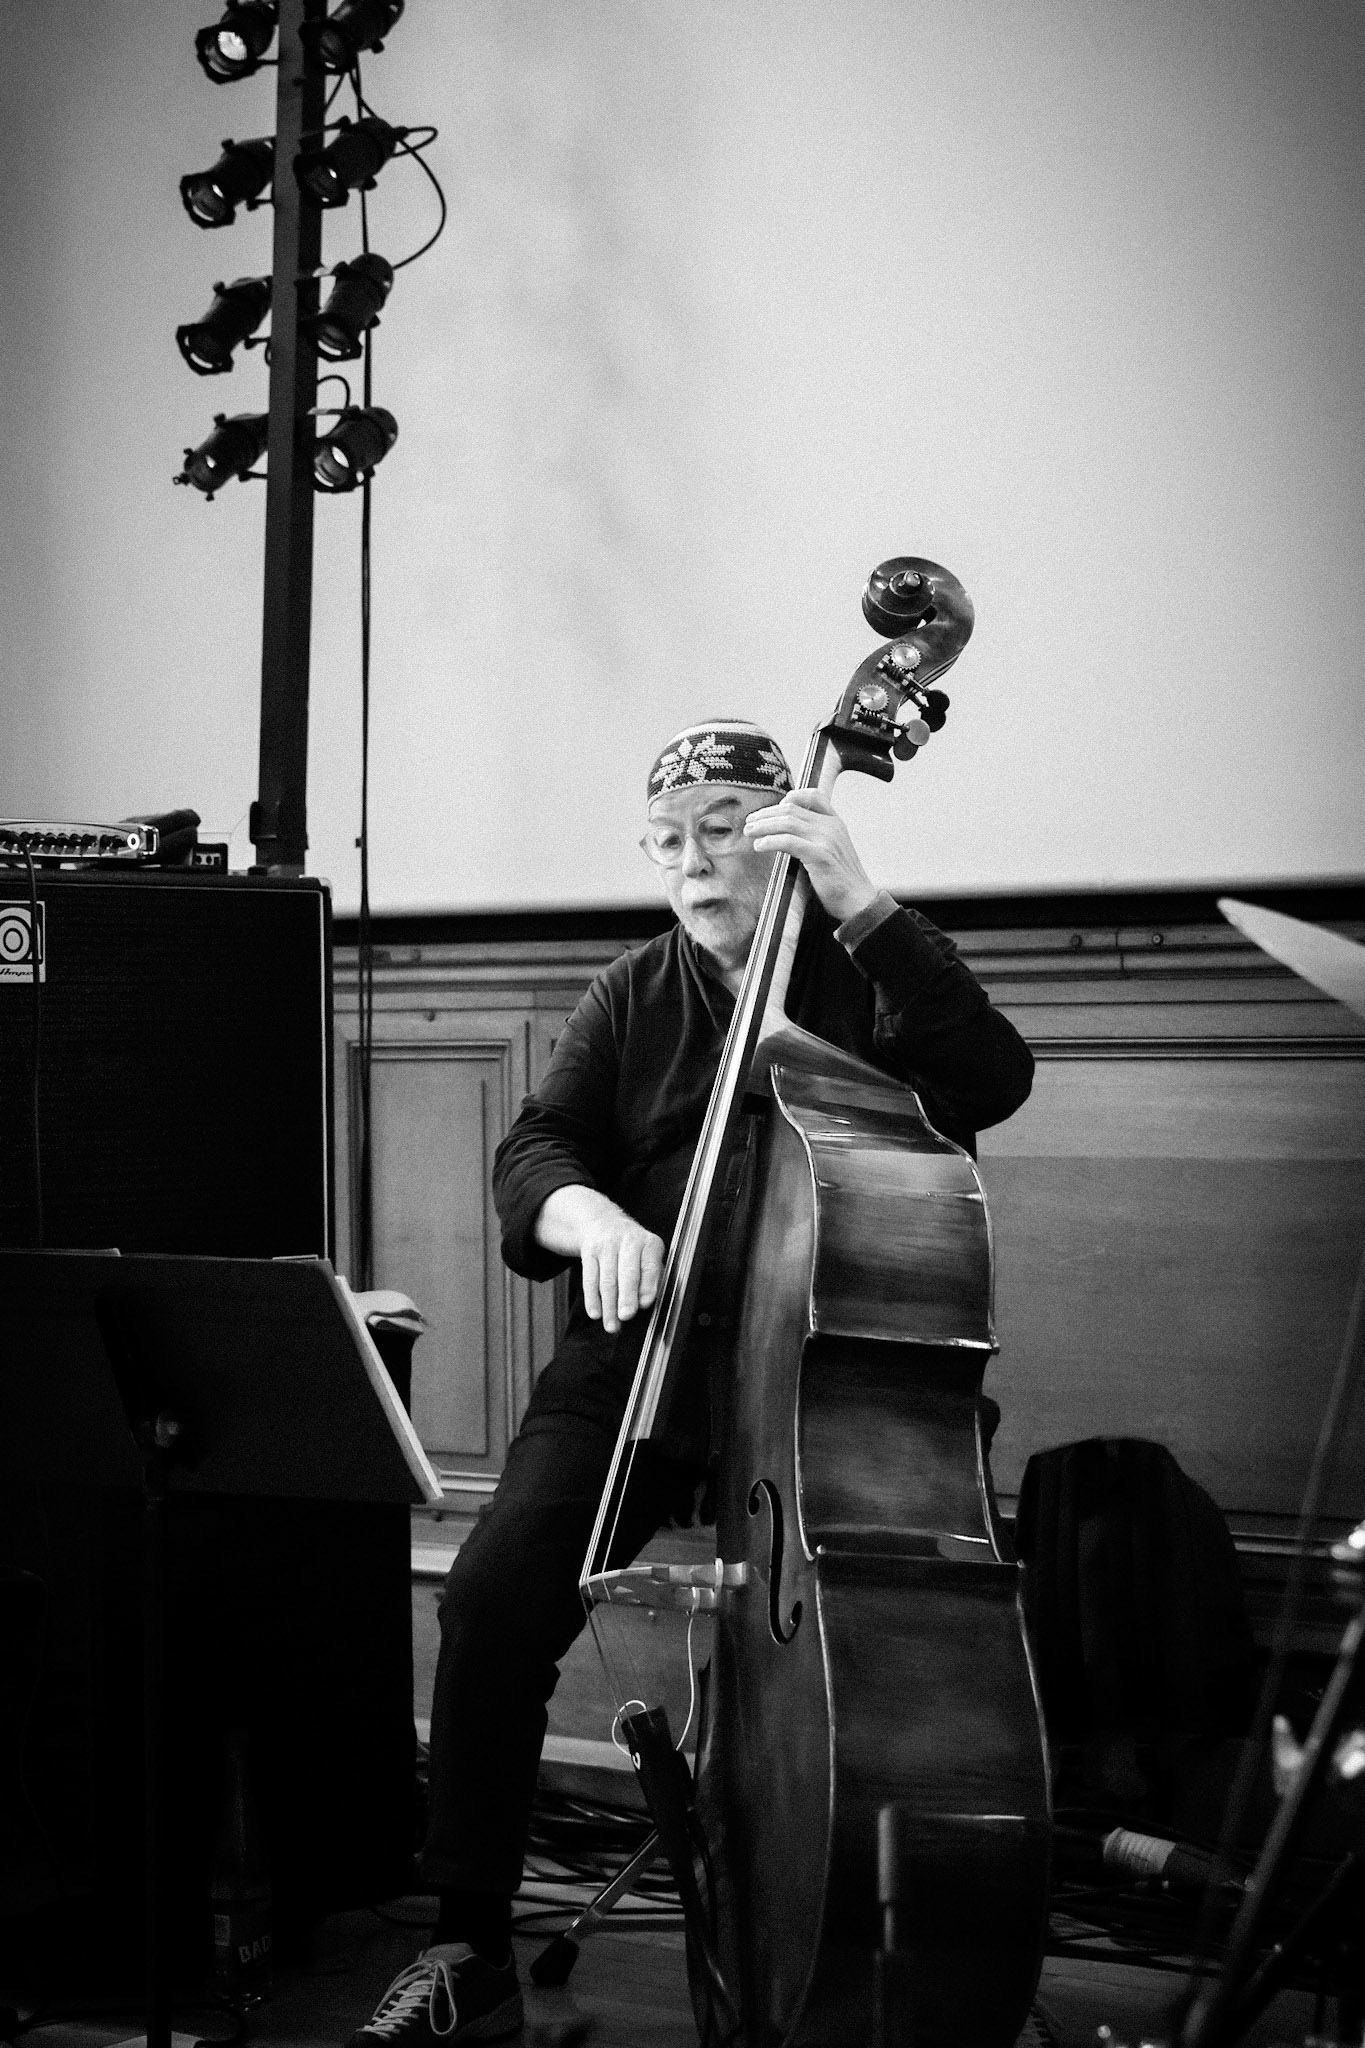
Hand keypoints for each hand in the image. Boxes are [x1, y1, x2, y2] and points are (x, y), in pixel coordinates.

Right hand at [533, 1186, 664, 1334]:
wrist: (603, 1223)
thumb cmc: (632, 1250)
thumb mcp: (647, 1256)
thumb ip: (651, 1278)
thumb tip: (646, 1303)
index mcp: (649, 1244)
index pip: (650, 1267)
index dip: (648, 1286)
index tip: (645, 1304)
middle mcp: (628, 1241)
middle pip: (627, 1273)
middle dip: (626, 1297)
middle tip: (626, 1317)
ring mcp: (606, 1245)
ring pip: (607, 1280)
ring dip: (609, 1306)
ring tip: (611, 1325)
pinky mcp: (588, 1251)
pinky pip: (589, 1278)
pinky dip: (592, 1298)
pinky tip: (595, 1313)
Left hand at [743, 787, 879, 924]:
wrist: (859, 900)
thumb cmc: (841, 880)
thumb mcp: (832, 850)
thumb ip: (815, 837)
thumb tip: (787, 832)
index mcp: (835, 822)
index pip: (813, 795)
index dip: (789, 797)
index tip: (771, 810)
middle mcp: (832, 826)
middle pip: (792, 809)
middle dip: (766, 814)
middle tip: (749, 821)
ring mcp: (827, 839)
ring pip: (787, 823)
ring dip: (763, 826)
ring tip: (749, 832)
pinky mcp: (820, 855)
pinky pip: (788, 842)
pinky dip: (770, 841)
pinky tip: (760, 845)